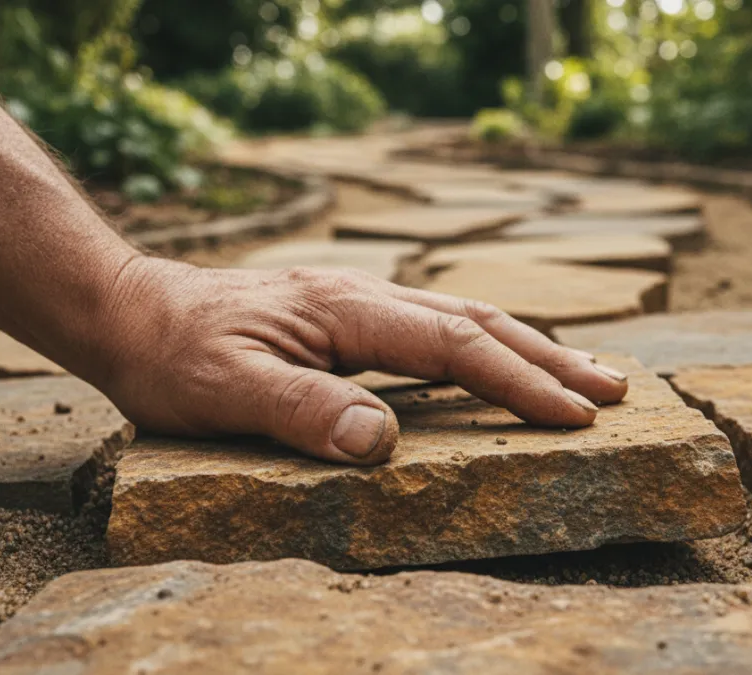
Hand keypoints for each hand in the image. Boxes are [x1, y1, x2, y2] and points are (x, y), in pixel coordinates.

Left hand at [92, 257, 628, 464]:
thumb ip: (303, 413)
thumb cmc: (174, 356)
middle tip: (619, 390)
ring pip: (465, 317)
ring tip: (586, 373)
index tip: (576, 416)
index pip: (455, 345)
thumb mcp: (224, 392)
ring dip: (530, 346)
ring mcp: (360, 303)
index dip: (519, 381)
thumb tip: (382, 442)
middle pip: (479, 321)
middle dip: (552, 357)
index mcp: (347, 310)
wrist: (132, 311)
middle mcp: (365, 296)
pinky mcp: (351, 317)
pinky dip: (488, 345)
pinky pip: (438, 327)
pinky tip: (500, 364)